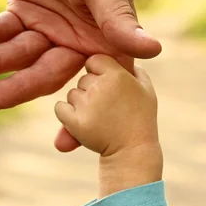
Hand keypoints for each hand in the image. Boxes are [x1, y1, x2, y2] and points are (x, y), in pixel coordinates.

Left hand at [54, 55, 162, 196]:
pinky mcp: (74, 122)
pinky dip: (66, 115)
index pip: (94, 61)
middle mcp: (99, 86)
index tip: (106, 84)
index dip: (98, 71)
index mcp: (116, 74)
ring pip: (72, 94)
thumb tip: (121, 55)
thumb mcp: (145, 88)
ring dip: (80, 103)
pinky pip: (60, 109)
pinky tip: (82, 122)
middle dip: (90, 90)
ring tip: (100, 117)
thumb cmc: (141, 117)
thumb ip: (132, 67)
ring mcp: (86, 104)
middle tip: (106, 107)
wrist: (132, 150)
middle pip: (83, 79)